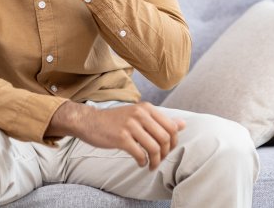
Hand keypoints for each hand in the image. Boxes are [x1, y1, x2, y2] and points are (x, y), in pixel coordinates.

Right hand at [47, 101, 185, 169]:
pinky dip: (143, 162)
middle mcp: (140, 114)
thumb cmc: (116, 120)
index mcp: (147, 108)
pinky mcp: (121, 137)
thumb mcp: (139, 115)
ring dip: (155, 161)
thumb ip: (160, 120)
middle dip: (165, 153)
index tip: (168, 150)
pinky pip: (140, 154)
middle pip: (165, 138)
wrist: (90, 121)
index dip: (173, 142)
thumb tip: (183, 124)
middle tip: (159, 160)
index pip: (171, 127)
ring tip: (151, 165)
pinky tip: (140, 163)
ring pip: (154, 148)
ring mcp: (130, 125)